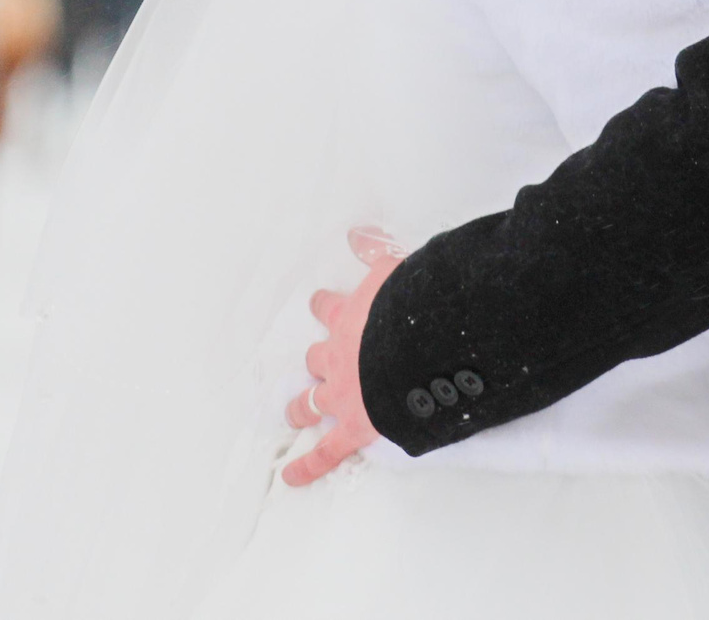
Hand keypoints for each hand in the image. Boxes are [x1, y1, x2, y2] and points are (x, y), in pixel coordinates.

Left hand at [282, 227, 405, 487]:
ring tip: (293, 411)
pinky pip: (326, 452)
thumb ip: (376, 249)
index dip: (328, 307)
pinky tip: (291, 477)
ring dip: (302, 406)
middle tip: (315, 360)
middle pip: (318, 357)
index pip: (332, 308)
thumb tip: (358, 230)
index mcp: (352, 319)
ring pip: (312, 401)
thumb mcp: (395, 268)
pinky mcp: (353, 427)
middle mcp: (339, 356)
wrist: (417, 348)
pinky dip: (308, 467)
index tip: (323, 303)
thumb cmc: (414, 308)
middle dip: (317, 359)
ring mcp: (343, 394)